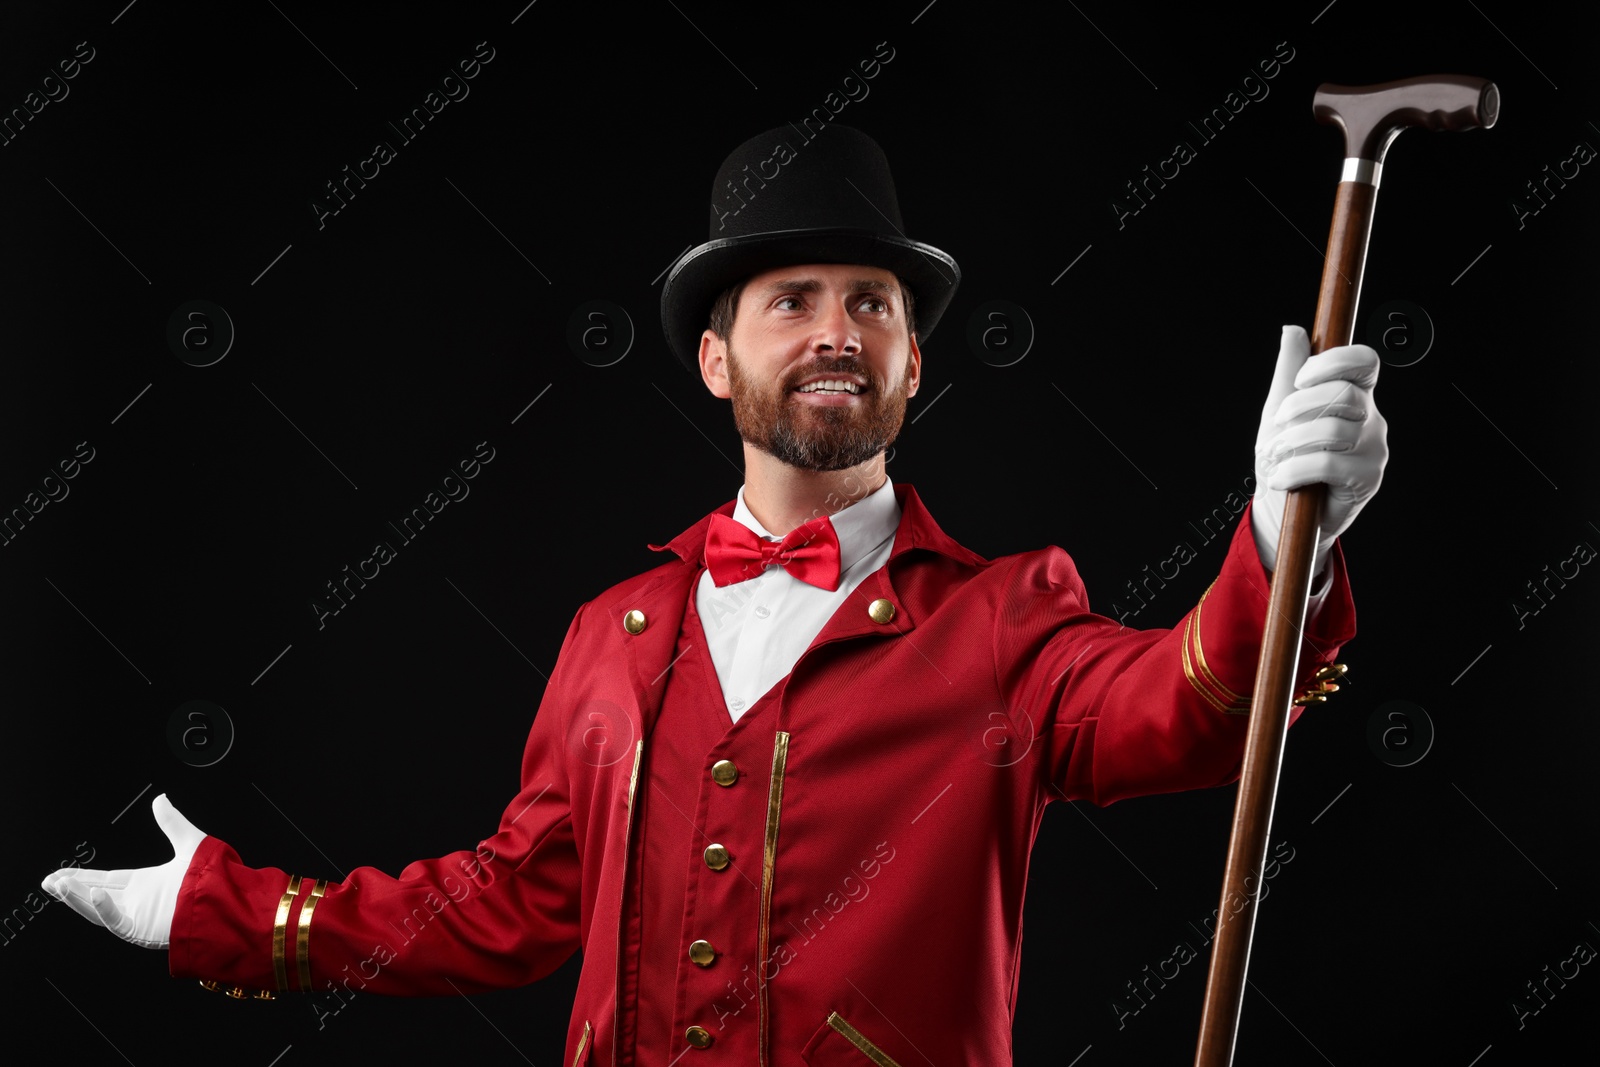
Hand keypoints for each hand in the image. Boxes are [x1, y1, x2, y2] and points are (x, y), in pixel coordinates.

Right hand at [40, 793, 205, 949]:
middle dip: (71, 888)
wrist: (227, 901)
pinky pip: (117, 921)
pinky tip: (94, 893)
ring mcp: (139, 916)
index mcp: (146, 884)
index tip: (62, 873)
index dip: (82, 876)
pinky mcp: (143, 929)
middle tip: (49, 882)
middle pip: (95, 895)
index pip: (106, 879)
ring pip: (98, 909)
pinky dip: (104, 909)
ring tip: (58, 885)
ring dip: (77, 898)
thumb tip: (160, 799)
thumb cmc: (212, 878)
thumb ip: (171, 822)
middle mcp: (139, 901)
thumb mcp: (188, 842)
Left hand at [1251, 325, 1387, 575]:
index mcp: (1355, 395)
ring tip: (1275, 457)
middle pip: (1344, 394)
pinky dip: (1294, 470)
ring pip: (1333, 430)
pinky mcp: (1367, 480)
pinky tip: (1281, 478)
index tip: (1301, 379)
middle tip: (1278, 424)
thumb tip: (1295, 330)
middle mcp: (1370, 419)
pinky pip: (1328, 464)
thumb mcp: (1279, 410)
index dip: (1334, 362)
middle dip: (1299, 406)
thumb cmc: (1284, 456)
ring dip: (1292, 442)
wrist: (1281, 509)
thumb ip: (1288, 370)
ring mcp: (1373, 449)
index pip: (1365, 362)